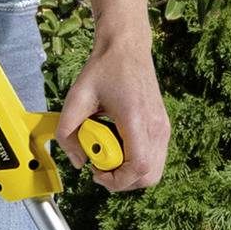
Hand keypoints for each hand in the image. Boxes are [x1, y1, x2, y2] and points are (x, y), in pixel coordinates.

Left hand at [56, 35, 167, 191]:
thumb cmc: (105, 69)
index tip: (97, 171)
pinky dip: (136, 162)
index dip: (117, 180)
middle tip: (101, 166)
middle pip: (149, 177)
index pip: (139, 168)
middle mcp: (156, 127)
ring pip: (154, 172)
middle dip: (122, 181)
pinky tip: (118, 145)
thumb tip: (77, 162)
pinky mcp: (163, 128)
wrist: (127, 48)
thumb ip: (67, 131)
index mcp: (136, 120)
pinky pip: (154, 159)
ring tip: (109, 154)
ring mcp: (163, 129)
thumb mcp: (76, 97)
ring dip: (129, 173)